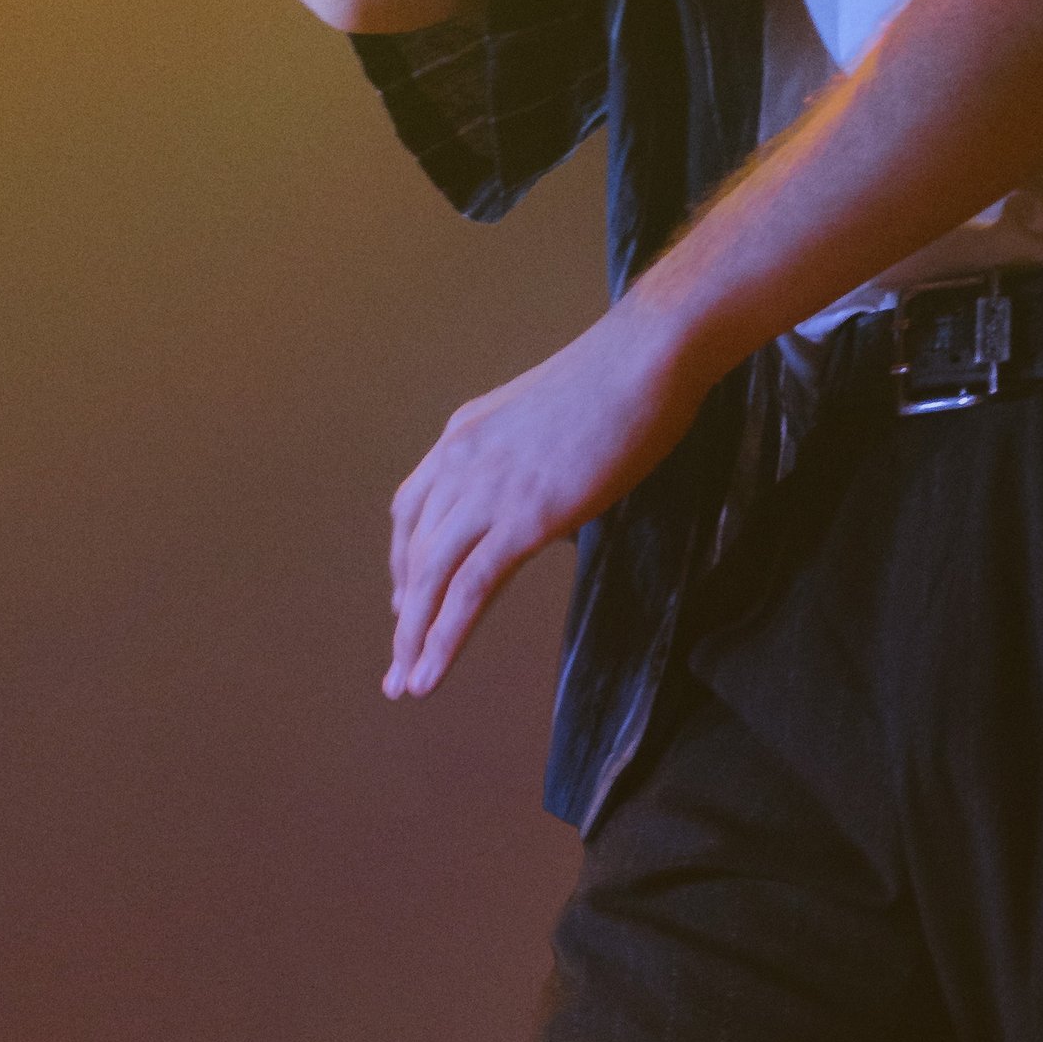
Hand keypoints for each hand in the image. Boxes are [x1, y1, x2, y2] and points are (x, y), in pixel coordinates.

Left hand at [384, 300, 704, 698]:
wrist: (645, 357)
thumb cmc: (620, 380)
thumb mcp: (550, 419)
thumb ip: (531, 461)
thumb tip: (544, 503)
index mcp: (464, 434)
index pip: (412, 510)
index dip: (405, 564)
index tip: (406, 605)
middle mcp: (460, 461)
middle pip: (413, 551)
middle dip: (404, 614)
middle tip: (397, 666)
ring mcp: (489, 489)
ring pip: (431, 579)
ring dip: (415, 638)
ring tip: (408, 684)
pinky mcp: (524, 517)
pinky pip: (470, 590)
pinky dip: (444, 638)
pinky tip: (433, 672)